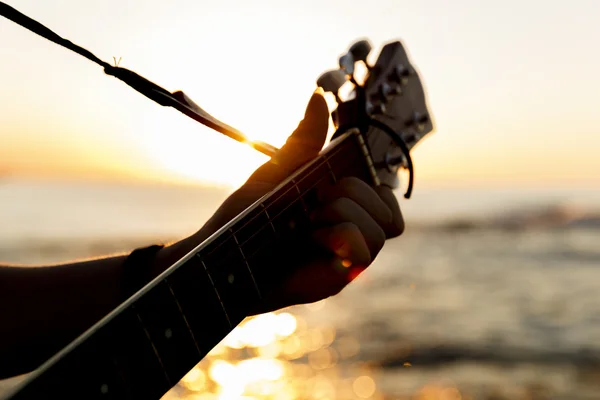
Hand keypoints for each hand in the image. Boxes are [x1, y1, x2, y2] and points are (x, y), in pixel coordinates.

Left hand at [196, 90, 404, 312]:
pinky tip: (311, 238)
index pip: (386, 195)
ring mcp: (347, 257)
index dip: (374, 181)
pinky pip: (365, 250)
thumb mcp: (279, 171)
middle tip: (316, 199)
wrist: (221, 254)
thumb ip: (305, 141)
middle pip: (389, 208)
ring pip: (383, 227)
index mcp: (343, 209)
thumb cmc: (248, 216)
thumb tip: (318, 97)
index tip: (340, 176)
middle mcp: (351, 233)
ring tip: (309, 219)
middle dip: (354, 191)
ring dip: (343, 212)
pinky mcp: (339, 277)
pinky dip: (339, 235)